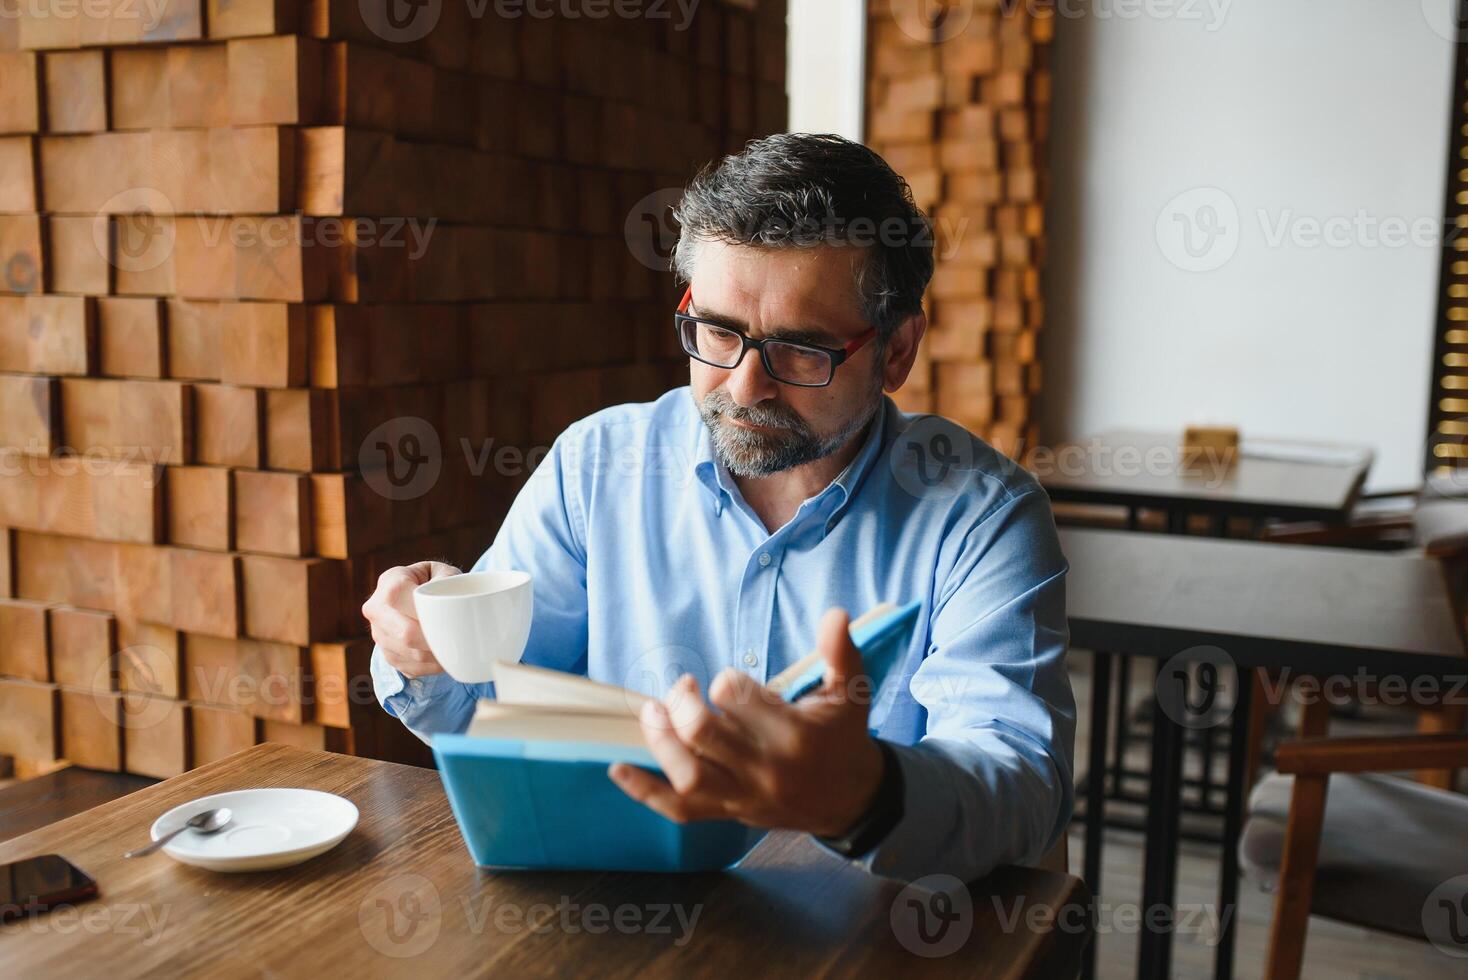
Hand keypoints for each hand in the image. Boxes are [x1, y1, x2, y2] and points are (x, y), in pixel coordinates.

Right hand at [362, 561, 461, 677]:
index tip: (448, 615)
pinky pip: (411, 667)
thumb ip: (447, 580)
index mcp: (389, 580)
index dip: (423, 609)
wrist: (418, 598)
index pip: (397, 594)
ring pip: (411, 653)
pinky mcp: (386, 654)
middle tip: (459, 640)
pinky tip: (445, 657)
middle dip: (436, 639)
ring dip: (437, 656)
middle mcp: (376, 608)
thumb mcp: (443, 572)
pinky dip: (432, 667)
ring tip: (456, 648)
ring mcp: (378, 634)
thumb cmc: (436, 583)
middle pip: (405, 632)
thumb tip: (452, 602)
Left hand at [608, 608, 884, 838]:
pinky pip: (679, 809)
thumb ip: (841, 651)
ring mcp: (743, 796)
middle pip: (702, 733)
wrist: (851, 800)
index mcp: (793, 734)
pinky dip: (645, 791)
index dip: (725, 681)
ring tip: (652, 712)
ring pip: (688, 774)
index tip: (731, 682)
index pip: (735, 696)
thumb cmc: (844, 737)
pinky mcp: (728, 813)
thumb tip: (835, 612)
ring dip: (660, 740)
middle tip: (682, 687)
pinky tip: (618, 769)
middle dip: (681, 702)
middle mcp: (765, 768)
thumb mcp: (851, 693)